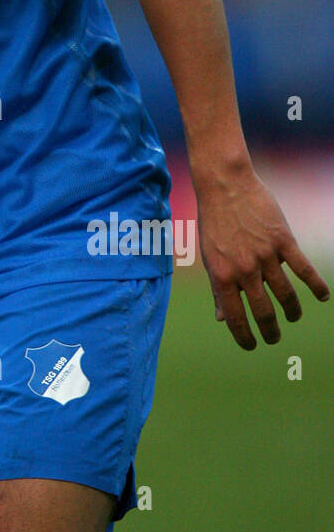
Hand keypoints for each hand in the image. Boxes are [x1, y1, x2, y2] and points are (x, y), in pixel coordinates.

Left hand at [195, 167, 329, 349]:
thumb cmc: (214, 222)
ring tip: (292, 318)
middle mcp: (244, 269)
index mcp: (222, 275)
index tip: (252, 345)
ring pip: (285, 294)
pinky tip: (322, 297)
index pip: (235, 317)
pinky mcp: (284, 241)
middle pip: (263, 311)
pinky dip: (316, 285)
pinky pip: (304, 269)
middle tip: (274, 338)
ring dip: (292, 311)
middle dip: (270, 331)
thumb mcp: (209, 256)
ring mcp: (266, 255)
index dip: (244, 336)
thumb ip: (218, 288)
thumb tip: (221, 318)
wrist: (225, 186)